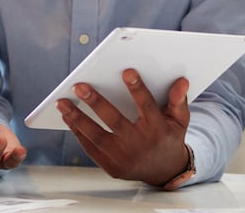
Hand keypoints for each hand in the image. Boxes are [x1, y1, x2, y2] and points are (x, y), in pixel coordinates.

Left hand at [56, 69, 190, 186]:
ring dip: (77, 118)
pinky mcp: (112, 167)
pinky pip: (91, 148)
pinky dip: (78, 133)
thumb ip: (178, 100)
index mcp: (157, 130)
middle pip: (114, 121)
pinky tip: (69, 118)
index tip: (127, 72)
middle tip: (79, 86)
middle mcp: (139, 145)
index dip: (137, 88)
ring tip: (62, 103)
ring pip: (96, 136)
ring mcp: (124, 158)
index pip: (146, 106)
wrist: (165, 172)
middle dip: (95, 102)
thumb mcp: (180, 120)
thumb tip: (181, 81)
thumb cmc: (169, 138)